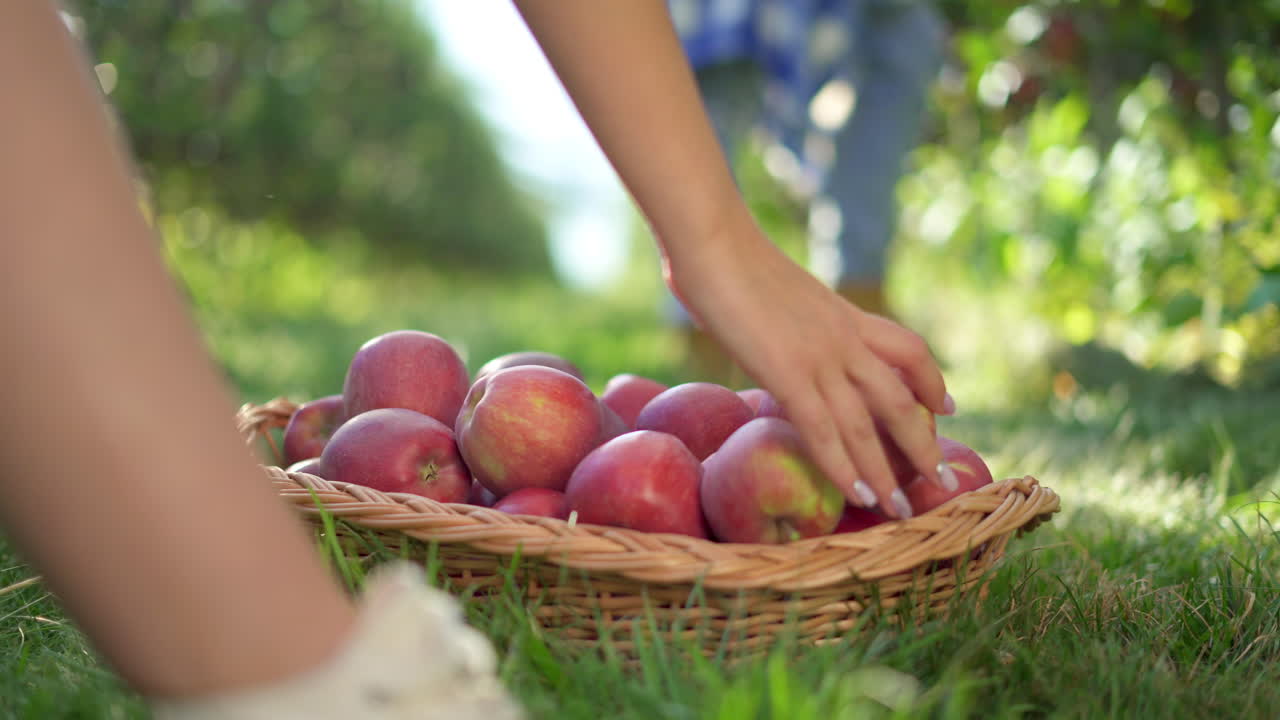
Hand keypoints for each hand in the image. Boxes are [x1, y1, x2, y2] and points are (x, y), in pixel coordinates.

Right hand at [666, 217, 948, 518]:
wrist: (712, 238)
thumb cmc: (724, 253)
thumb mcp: (775, 287)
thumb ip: (783, 310)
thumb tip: (762, 317)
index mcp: (842, 313)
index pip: (907, 349)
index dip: (931, 380)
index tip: (946, 405)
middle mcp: (843, 337)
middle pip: (901, 396)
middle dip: (923, 442)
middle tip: (940, 478)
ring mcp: (820, 356)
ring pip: (870, 423)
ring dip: (887, 471)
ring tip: (899, 508)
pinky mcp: (788, 372)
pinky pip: (825, 430)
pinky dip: (844, 467)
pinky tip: (857, 495)